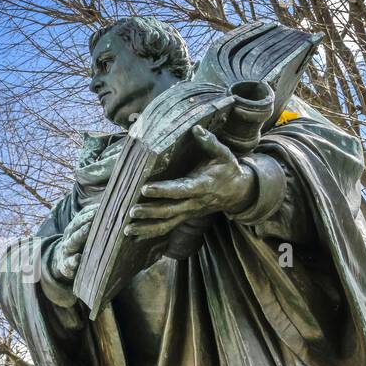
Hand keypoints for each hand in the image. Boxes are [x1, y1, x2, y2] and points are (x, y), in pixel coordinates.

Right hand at [52, 203, 96, 281]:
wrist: (62, 261)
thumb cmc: (79, 244)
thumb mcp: (83, 232)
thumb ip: (95, 223)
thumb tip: (116, 209)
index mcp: (74, 227)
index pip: (81, 216)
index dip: (90, 211)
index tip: (101, 207)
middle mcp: (69, 236)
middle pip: (76, 226)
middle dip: (85, 219)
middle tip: (95, 214)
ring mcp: (67, 250)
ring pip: (72, 241)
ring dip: (80, 235)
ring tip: (87, 230)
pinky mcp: (66, 264)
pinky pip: (69, 262)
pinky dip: (73, 260)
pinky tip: (78, 257)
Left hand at [124, 126, 256, 240]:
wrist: (238, 193)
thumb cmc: (228, 170)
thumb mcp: (224, 155)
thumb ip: (210, 143)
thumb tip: (196, 129)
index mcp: (202, 186)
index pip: (181, 190)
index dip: (164, 190)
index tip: (146, 188)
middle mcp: (194, 203)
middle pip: (170, 210)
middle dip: (150, 212)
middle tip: (132, 211)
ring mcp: (189, 213)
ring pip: (167, 223)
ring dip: (147, 227)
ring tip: (128, 229)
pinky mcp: (185, 217)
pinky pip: (167, 227)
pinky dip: (151, 232)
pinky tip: (134, 236)